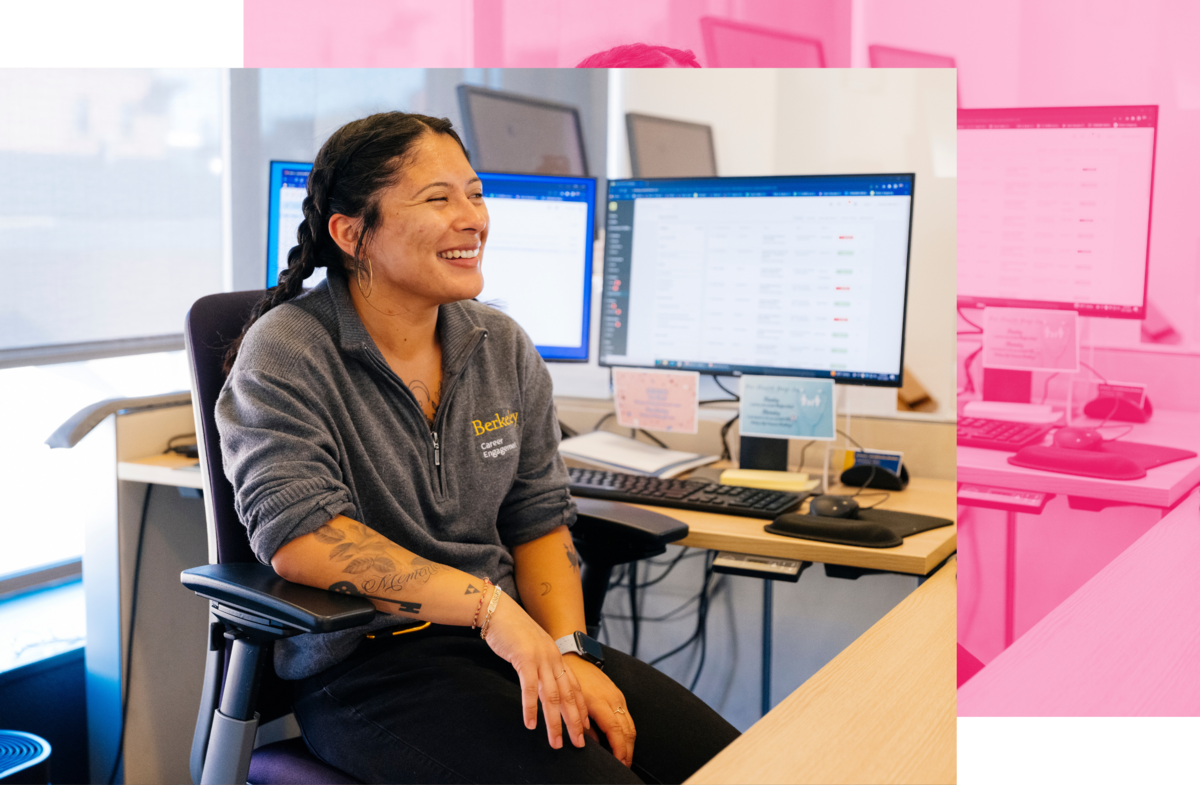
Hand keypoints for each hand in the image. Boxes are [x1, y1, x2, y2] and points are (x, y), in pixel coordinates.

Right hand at [481, 589, 589, 750]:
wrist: (499, 611)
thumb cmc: (513, 633)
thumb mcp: (533, 650)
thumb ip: (540, 666)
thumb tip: (541, 687)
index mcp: (557, 658)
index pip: (575, 688)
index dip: (581, 709)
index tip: (585, 729)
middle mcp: (553, 659)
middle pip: (569, 696)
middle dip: (575, 722)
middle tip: (578, 744)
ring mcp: (540, 659)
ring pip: (552, 696)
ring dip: (555, 722)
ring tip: (556, 742)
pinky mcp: (524, 658)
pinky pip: (529, 688)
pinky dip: (530, 708)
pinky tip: (531, 724)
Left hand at [565, 654, 635, 766]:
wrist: (574, 658)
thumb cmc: (568, 681)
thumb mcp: (570, 704)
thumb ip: (582, 725)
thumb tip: (589, 743)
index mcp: (600, 702)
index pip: (616, 731)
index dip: (619, 749)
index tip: (619, 762)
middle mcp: (613, 699)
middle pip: (628, 730)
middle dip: (628, 750)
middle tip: (624, 766)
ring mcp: (618, 696)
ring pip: (630, 724)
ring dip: (629, 743)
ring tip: (625, 758)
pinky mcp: (619, 695)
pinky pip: (628, 717)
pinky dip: (628, 732)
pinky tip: (622, 741)